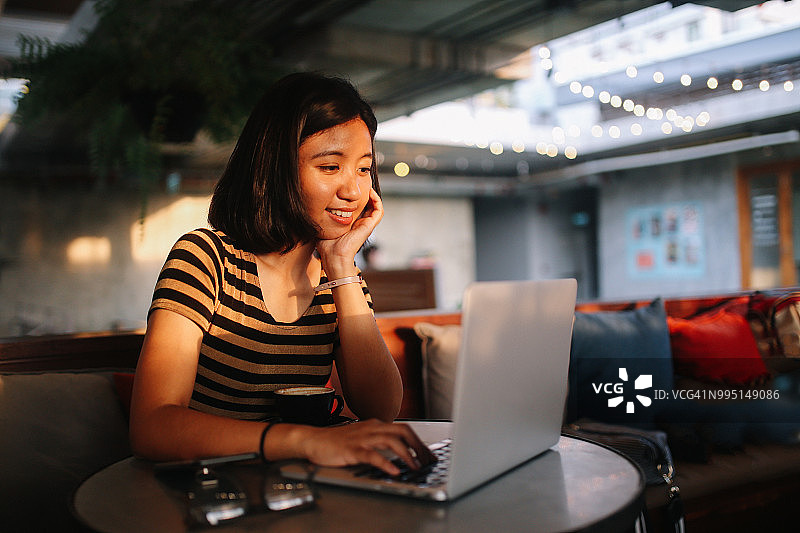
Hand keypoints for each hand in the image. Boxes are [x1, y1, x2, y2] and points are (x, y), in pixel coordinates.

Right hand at [300, 419, 435, 474]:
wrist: (313, 439)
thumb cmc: (337, 441)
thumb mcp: (363, 437)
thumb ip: (380, 441)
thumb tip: (401, 451)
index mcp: (376, 425)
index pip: (404, 429)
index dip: (419, 442)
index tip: (429, 455)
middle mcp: (371, 428)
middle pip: (402, 431)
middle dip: (417, 446)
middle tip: (427, 461)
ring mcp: (362, 438)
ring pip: (391, 441)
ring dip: (406, 454)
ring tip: (415, 466)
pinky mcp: (352, 449)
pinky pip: (372, 455)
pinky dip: (385, 463)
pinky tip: (394, 471)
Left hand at [316, 189, 382, 275]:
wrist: (334, 257)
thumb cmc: (327, 246)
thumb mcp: (324, 227)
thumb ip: (321, 219)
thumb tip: (312, 209)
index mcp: (351, 225)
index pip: (357, 208)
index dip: (355, 198)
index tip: (349, 189)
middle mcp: (360, 224)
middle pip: (367, 206)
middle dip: (364, 194)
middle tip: (359, 185)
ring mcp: (366, 225)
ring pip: (375, 207)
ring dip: (373, 196)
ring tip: (367, 187)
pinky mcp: (369, 226)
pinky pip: (379, 211)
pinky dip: (377, 201)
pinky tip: (370, 193)